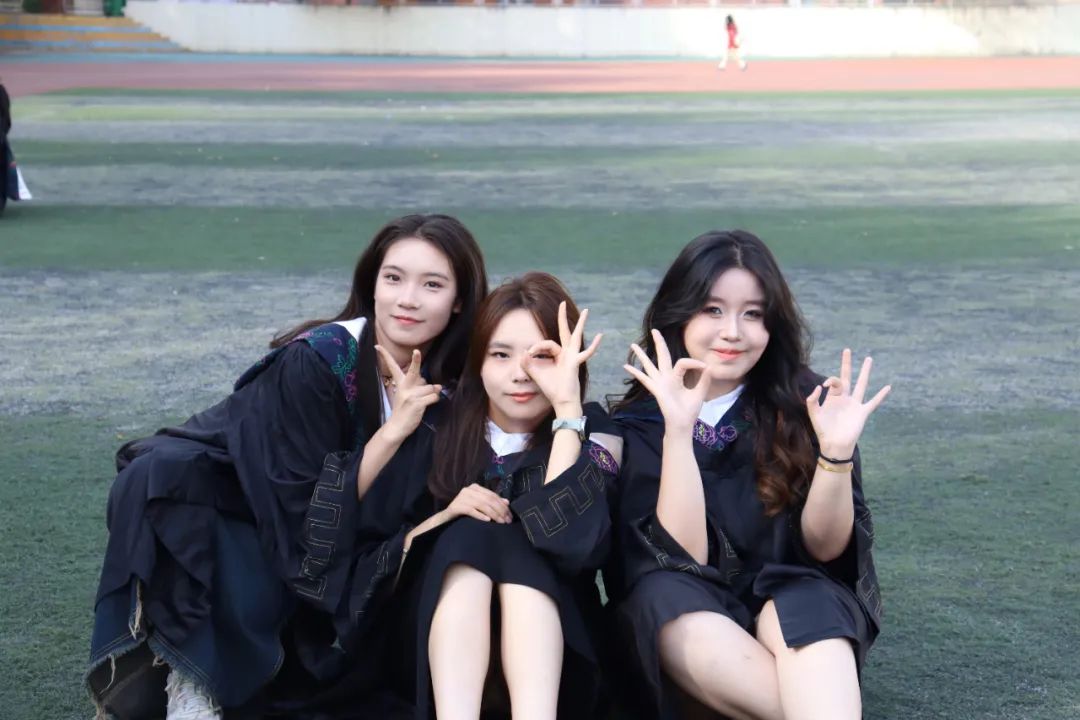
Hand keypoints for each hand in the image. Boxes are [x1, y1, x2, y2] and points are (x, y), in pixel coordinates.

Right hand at [375, 346, 441, 443]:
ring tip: (423, 401)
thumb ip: (420, 387)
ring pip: (430, 388)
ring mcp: (411, 396)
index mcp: (400, 384)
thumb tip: (438, 386)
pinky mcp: (417, 404)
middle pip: (413, 371)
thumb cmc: (403, 410)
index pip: (392, 367)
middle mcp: (404, 388)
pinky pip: (433, 397)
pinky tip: (429, 404)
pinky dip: (434, 399)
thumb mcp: (406, 395)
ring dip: (431, 393)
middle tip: (417, 351)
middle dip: (416, 361)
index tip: (378, 346)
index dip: (386, 356)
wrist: (397, 427)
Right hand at [445, 483, 512, 523]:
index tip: (510, 515)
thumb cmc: (464, 509)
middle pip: (489, 500)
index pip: (492, 495)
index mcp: (475, 487)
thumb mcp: (479, 504)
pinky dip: (481, 515)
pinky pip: (472, 511)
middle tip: (507, 521)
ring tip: (501, 522)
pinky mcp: (457, 506)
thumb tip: (507, 502)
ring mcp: (462, 497)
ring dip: (493, 514)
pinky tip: (488, 521)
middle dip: (500, 511)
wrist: (446, 517)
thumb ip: (491, 501)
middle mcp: (468, 490)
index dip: (502, 505)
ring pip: (482, 505)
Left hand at [520, 301, 601, 416]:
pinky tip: (600, 335)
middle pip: (564, 332)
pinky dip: (594, 346)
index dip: (536, 347)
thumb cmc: (552, 389)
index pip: (546, 344)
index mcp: (557, 355)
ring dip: (580, 324)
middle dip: (562, 318)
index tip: (528, 354)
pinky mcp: (575, 363)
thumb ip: (528, 363)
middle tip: (563, 303)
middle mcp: (566, 353)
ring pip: (575, 337)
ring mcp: (573, 357)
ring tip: (585, 311)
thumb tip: (522, 353)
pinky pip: (586, 353)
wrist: (562, 401)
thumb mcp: (536, 374)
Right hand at [624, 329, 708, 433]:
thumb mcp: (699, 393)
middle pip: (662, 356)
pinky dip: (635, 372)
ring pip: (649, 365)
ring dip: (641, 355)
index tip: (705, 366)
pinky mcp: (656, 390)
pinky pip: (645, 379)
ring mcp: (660, 383)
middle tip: (655, 330)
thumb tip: (709, 366)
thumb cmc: (689, 411)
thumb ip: (704, 380)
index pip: (682, 362)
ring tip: (632, 345)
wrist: (682, 424)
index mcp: (677, 377)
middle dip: (659, 343)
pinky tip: (626, 366)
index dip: (694, 362)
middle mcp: (667, 378)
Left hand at [806, 348, 891, 458]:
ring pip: (862, 384)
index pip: (834, 381)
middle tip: (847, 350)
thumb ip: (812, 400)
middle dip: (847, 364)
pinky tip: (888, 387)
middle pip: (847, 377)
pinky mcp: (862, 412)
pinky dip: (881, 395)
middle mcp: (845, 398)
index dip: (830, 380)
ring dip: (865, 372)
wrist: (834, 444)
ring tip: (869, 359)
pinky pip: (873, 402)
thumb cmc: (823, 430)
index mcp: (833, 397)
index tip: (825, 385)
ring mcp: (855, 404)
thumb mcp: (814, 414)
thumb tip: (819, 387)